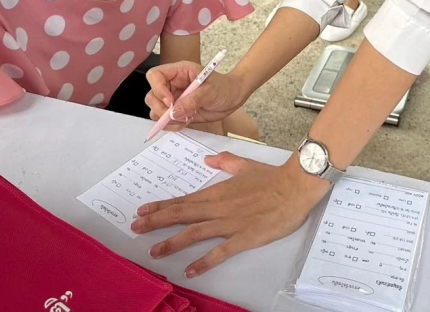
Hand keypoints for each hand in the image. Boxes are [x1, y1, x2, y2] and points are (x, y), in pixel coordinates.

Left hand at [132, 153, 329, 276]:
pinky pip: (220, 252)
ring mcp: (230, 224)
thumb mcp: (245, 165)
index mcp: (218, 191)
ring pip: (194, 233)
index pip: (184, 200)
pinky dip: (203, 262)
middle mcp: (219, 208)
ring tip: (154, 251)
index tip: (142, 210)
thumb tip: (208, 159)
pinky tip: (190, 270)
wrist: (295, 186)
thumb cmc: (272, 177)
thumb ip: (225, 161)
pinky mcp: (244, 238)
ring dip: (172, 242)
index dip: (161, 206)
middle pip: (182, 215)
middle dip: (156, 222)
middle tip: (135, 227)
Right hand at [145, 62, 247, 128]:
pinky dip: (172, 125)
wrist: (233, 98)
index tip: (170, 101)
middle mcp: (172, 85)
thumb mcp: (210, 92)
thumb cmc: (224, 87)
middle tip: (177, 115)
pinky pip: (165, 121)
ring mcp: (173, 99)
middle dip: (161, 109)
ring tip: (186, 119)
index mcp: (179, 72)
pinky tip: (186, 122)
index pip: (155, 75)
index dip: (158, 89)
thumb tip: (173, 112)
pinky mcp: (177, 112)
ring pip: (156, 110)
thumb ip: (192, 101)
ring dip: (167, 119)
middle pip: (152, 96)